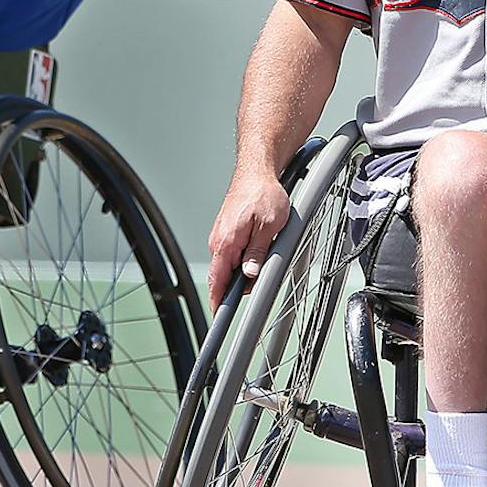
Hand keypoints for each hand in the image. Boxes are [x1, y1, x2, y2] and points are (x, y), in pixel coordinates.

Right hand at [206, 170, 290, 307]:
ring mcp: (222, 236)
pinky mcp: (227, 231)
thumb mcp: (270, 225)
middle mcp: (219, 240)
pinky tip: (258, 246)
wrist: (257, 171)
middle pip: (224, 275)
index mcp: (227, 241)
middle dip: (241, 282)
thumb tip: (250, 274)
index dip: (218, 300)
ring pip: (231, 263)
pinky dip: (244, 256)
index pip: (217, 279)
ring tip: (265, 250)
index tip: (219, 315)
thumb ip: (258, 252)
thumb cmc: (263, 193)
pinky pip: (233, 252)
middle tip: (262, 274)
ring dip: (245, 266)